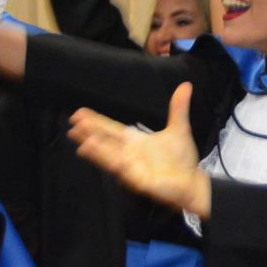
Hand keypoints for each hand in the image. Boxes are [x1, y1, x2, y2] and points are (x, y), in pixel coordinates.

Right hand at [68, 85, 211, 218]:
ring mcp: (133, 168)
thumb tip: (186, 85)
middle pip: (105, 142)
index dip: (95, 122)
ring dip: (98, 152)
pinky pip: (128, 173)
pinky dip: (120, 166)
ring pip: (111, 158)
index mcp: (134, 141)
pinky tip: (113, 160)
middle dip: (90, 134)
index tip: (79, 114)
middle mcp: (129, 154)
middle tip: (73, 125)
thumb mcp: (179, 129)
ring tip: (84, 143)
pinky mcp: (141, 182)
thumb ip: (178, 108)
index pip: (110, 129)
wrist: (193, 181)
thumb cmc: (181, 158)